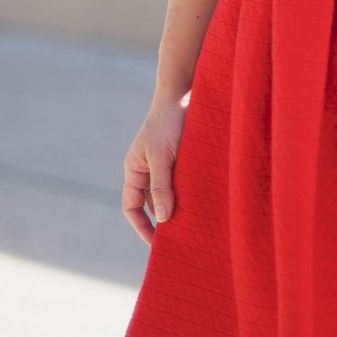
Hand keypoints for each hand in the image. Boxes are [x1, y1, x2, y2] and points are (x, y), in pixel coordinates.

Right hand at [122, 94, 188, 245]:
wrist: (186, 92)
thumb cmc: (169, 122)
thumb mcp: (162, 156)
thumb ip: (161, 186)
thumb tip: (162, 218)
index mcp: (135, 169)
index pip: (131, 207)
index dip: (141, 227)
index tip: (157, 244)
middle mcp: (148, 169)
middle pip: (151, 204)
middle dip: (163, 222)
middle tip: (180, 241)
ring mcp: (166, 164)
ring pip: (170, 195)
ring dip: (180, 209)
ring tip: (195, 226)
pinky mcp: (184, 159)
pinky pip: (184, 184)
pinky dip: (191, 195)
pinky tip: (205, 205)